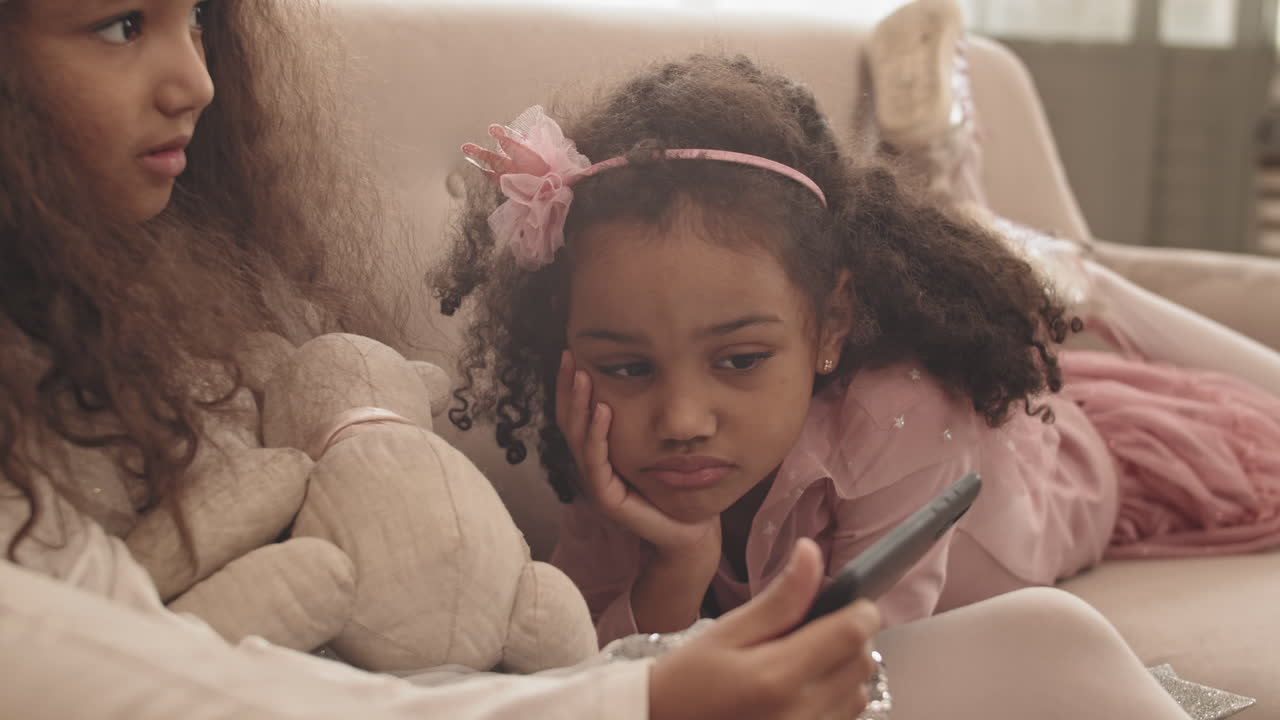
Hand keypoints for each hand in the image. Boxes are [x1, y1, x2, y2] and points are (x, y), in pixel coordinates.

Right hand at [555, 350, 719, 557]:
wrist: (690, 529)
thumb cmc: (676, 486)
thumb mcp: (657, 444)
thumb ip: (644, 418)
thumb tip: (645, 372)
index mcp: (600, 453)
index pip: (576, 414)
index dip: (570, 386)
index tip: (570, 352)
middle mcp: (592, 467)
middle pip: (569, 423)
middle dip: (567, 389)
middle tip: (568, 356)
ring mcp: (597, 484)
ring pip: (579, 440)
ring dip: (579, 405)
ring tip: (582, 376)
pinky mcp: (607, 500)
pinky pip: (597, 463)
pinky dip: (597, 436)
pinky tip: (602, 410)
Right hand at [649, 539, 881, 719]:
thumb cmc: (688, 680)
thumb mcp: (726, 631)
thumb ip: (779, 598)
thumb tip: (812, 553)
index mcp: (776, 676)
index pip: (851, 633)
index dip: (857, 608)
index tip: (844, 598)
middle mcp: (800, 712)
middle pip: (863, 662)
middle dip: (850, 636)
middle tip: (812, 626)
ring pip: (860, 691)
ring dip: (844, 669)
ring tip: (803, 660)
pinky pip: (846, 716)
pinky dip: (835, 696)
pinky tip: (801, 688)